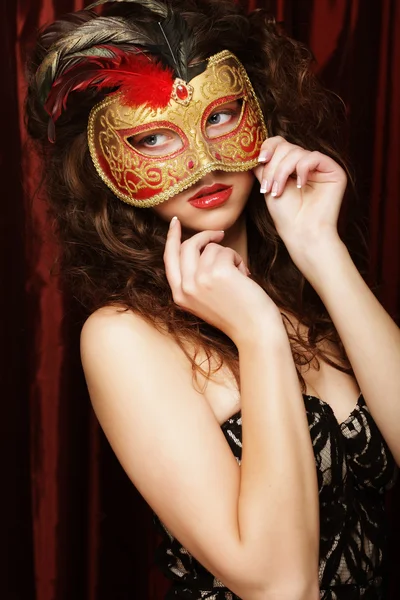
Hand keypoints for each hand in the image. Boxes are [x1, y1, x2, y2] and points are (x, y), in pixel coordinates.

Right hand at [163, 217, 280, 343]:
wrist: (254, 331)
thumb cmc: (235, 315)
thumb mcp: (204, 300)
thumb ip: (194, 278)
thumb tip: (199, 246)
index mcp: (179, 295)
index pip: (169, 258)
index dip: (172, 238)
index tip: (175, 222)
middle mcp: (185, 287)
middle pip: (187, 246)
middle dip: (205, 237)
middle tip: (220, 235)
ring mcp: (200, 279)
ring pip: (210, 248)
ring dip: (228, 255)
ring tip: (238, 274)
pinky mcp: (217, 272)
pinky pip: (225, 250)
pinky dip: (238, 259)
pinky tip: (244, 276)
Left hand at [253, 136, 346, 267]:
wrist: (301, 233)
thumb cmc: (286, 215)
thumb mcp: (268, 185)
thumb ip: (263, 166)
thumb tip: (254, 150)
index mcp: (292, 166)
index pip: (280, 143)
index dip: (269, 147)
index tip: (261, 160)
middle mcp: (307, 163)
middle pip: (286, 146)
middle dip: (273, 167)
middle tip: (269, 188)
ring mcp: (320, 167)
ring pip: (297, 152)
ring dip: (282, 172)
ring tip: (278, 191)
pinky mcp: (334, 171)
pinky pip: (313, 157)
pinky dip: (301, 169)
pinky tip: (299, 185)